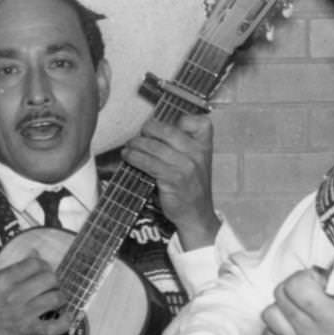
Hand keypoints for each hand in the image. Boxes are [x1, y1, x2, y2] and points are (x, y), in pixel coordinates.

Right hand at [0, 254, 74, 334]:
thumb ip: (13, 268)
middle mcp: (15, 294)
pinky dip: (65, 322)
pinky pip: (54, 327)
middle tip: (51, 285)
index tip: (43, 270)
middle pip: (50, 279)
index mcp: (4, 279)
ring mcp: (23, 314)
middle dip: (54, 280)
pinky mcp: (27, 331)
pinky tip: (67, 317)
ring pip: (56, 298)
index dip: (43, 265)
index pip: (35, 263)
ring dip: (60, 297)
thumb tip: (35, 254)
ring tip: (57, 299)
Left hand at [122, 113, 218, 248]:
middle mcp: (197, 153)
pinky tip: (128, 157)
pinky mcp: (172, 178)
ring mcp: (186, 166)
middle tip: (139, 135)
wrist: (196, 214)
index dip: (180, 120)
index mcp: (205, 146)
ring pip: (154, 146)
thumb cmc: (191, 187)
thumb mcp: (196, 162)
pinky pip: (148, 162)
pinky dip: (134, 157)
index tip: (165, 127)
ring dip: (136, 144)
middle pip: (167, 130)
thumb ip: (183, 146)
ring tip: (129, 146)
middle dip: (148, 130)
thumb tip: (153, 130)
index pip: (198, 121)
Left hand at [262, 269, 333, 334]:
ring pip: (270, 315)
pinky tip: (297, 324)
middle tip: (310, 288)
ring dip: (282, 306)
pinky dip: (280, 326)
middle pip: (280, 295)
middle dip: (294, 285)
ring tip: (301, 306)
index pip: (296, 285)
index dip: (306, 276)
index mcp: (333, 319)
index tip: (319, 279)